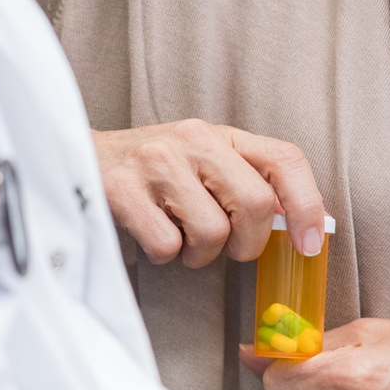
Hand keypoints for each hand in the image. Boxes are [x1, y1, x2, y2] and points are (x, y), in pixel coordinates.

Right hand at [92, 119, 323, 267]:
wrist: (80, 159)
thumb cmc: (153, 172)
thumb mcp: (204, 163)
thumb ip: (247, 183)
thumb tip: (296, 225)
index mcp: (221, 135)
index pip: (284, 159)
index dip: (307, 204)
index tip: (309, 244)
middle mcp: (193, 140)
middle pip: (254, 205)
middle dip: (245, 244)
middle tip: (224, 248)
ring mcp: (157, 162)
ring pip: (212, 233)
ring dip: (198, 253)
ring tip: (179, 236)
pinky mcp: (122, 189)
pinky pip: (167, 246)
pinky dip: (164, 255)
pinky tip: (150, 233)